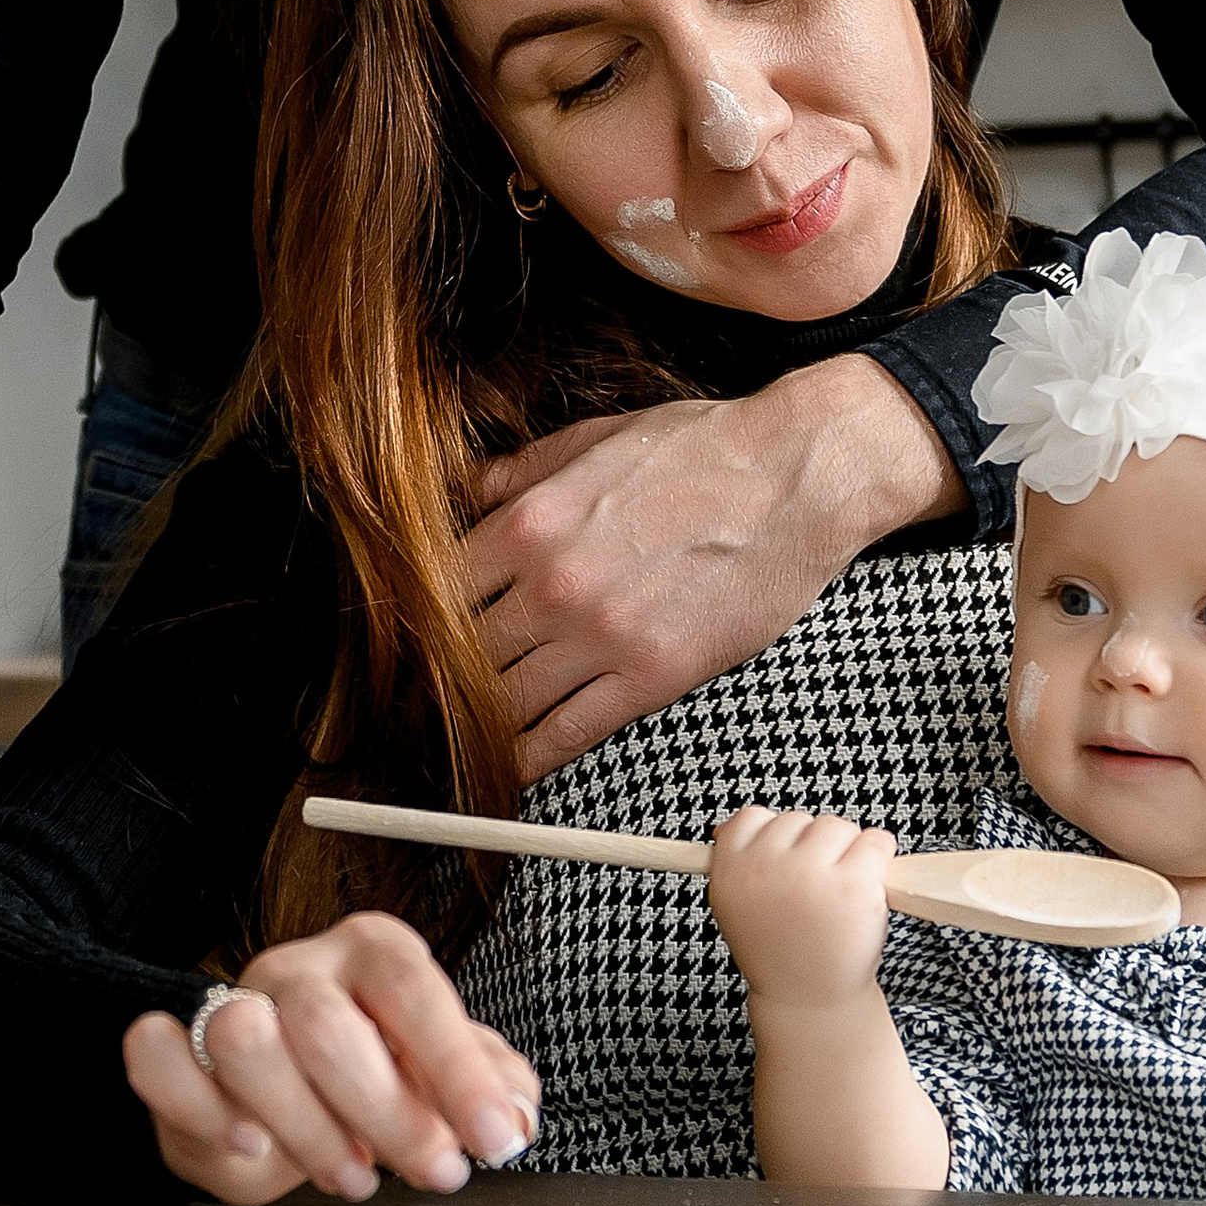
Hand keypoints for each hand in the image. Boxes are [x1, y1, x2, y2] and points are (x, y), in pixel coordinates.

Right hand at [122, 913, 541, 1205]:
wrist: (286, 1090)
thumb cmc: (377, 1074)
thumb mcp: (442, 1074)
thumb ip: (490, 1086)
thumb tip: (516, 1116)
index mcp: (374, 953)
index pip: (415, 991)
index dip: (457, 1069)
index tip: (495, 1139)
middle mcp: (299, 968)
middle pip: (327, 1027)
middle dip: (388, 1115)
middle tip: (437, 1173)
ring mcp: (228, 1001)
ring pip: (244, 1040)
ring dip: (307, 1128)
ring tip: (354, 1176)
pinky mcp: (172, 1047)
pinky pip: (156, 1056)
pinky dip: (200, 1107)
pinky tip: (251, 1147)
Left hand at [464, 354, 961, 781]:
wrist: (795, 476)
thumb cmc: (702, 448)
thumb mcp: (596, 437)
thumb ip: (523, 472)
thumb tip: (469, 491)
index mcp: (531, 522)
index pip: (437, 590)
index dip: (417, 620)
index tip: (410, 640)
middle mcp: (554, 585)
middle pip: (464, 654)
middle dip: (440, 679)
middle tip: (424, 700)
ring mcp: (602, 636)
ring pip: (508, 703)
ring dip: (480, 724)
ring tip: (460, 738)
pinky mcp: (652, 675)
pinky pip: (570, 733)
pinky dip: (532, 758)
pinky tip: (512, 768)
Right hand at [709, 808, 898, 1008]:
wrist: (811, 1000)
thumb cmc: (782, 951)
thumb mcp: (739, 908)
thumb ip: (736, 864)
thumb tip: (727, 827)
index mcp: (732, 871)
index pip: (752, 818)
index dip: (775, 839)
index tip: (784, 866)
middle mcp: (767, 868)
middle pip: (800, 821)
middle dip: (812, 849)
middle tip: (812, 895)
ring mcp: (811, 875)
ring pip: (837, 827)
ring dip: (846, 852)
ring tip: (836, 897)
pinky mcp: (855, 885)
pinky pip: (876, 841)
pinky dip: (879, 858)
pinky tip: (866, 890)